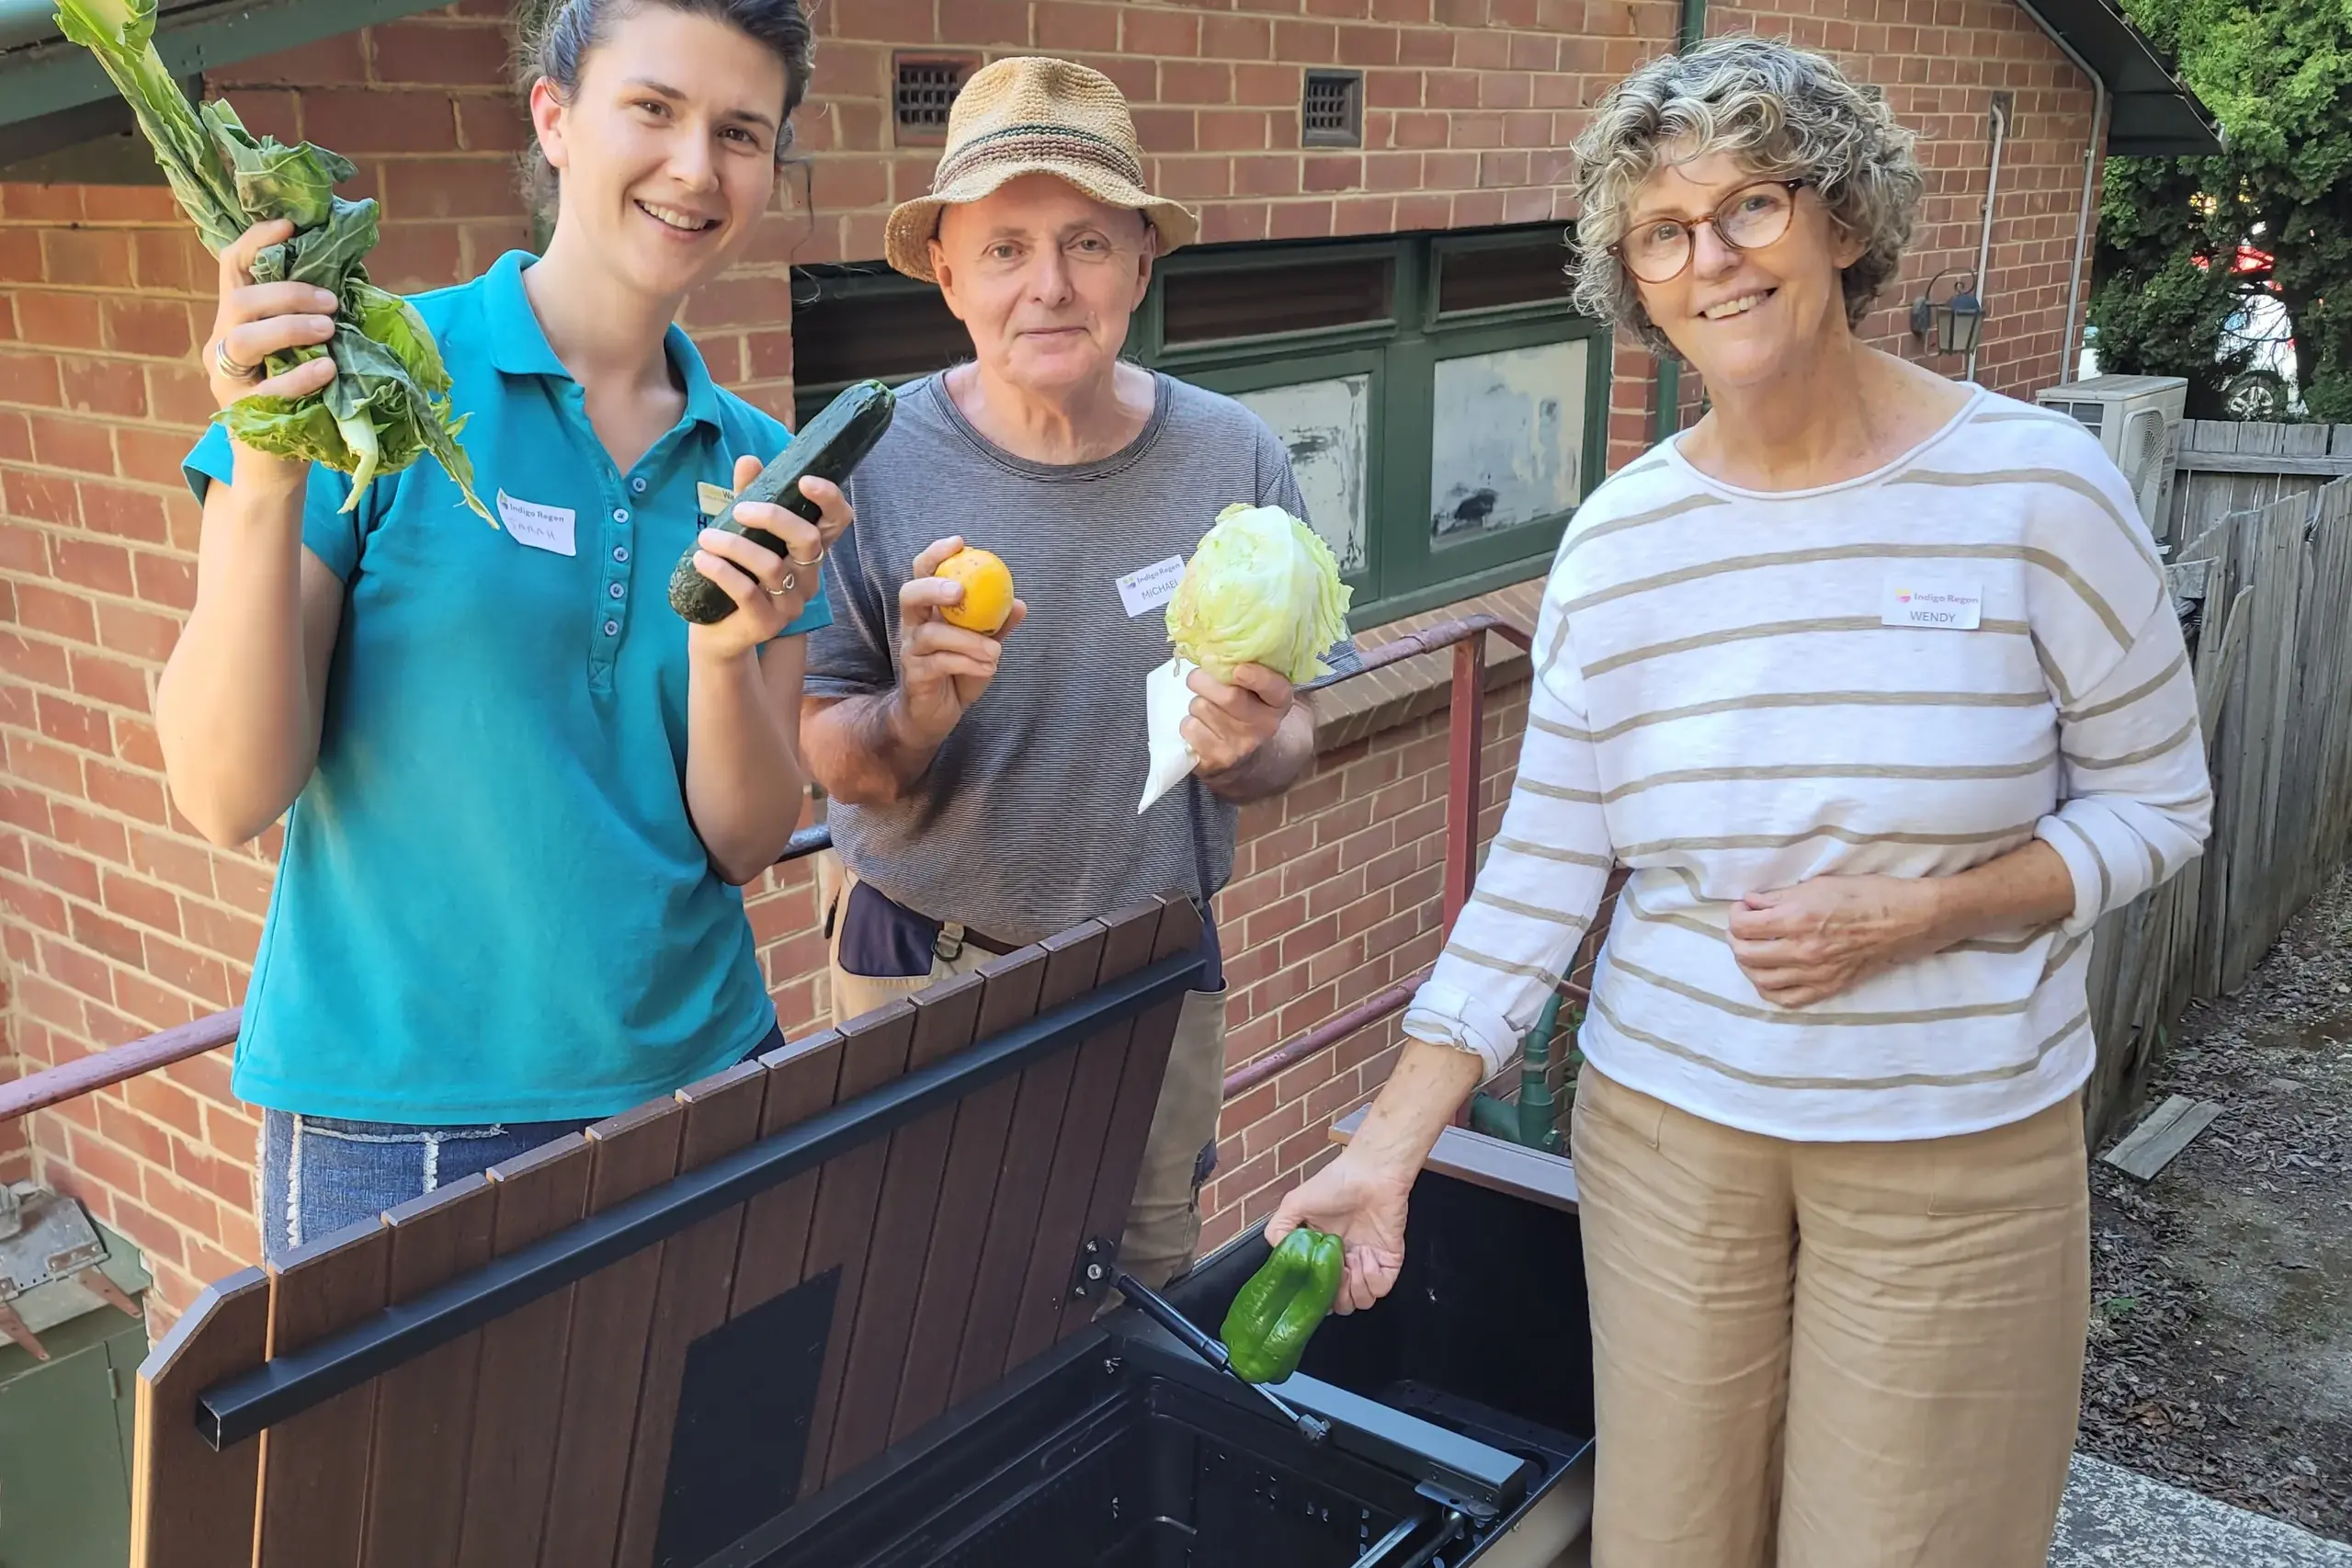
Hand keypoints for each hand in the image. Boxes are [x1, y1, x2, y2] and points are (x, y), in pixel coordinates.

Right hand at [207, 219, 340, 483]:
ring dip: (289, 326)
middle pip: (239, 300)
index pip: (233, 266)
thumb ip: (313, 317)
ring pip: (242, 338)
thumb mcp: (301, 351)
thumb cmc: (297, 398)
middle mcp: (223, 343)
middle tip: (331, 302)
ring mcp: (228, 379)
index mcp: (236, 320)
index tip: (290, 225)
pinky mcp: (244, 413)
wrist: (275, 464)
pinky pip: (268, 388)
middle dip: (288, 292)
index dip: (257, 240)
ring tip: (329, 329)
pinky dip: (300, 376)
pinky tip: (327, 370)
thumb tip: (352, 276)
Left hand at [685, 458, 854, 663]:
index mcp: (808, 550)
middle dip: (773, 517)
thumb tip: (749, 460)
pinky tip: (702, 559)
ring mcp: (791, 603)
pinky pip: (747, 592)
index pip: (838, 521)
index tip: (806, 480)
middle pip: (808, 539)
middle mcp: (808, 577)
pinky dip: (722, 571)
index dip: (830, 499)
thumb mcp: (742, 531)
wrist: (717, 630)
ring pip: (772, 565)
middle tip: (739, 508)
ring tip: (706, 537)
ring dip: (734, 545)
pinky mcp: (767, 624)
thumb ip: (748, 496)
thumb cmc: (736, 573)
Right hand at [891, 534, 1027, 748]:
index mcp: (929, 610)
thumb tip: (1020, 604)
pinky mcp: (916, 675)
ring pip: (932, 634)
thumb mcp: (982, 646)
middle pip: (909, 594)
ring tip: (996, 652)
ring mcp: (911, 650)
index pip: (923, 572)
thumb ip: (997, 625)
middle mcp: (913, 626)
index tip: (960, 542)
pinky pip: (940, 662)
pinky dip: (968, 662)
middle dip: (933, 587)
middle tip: (960, 591)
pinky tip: (988, 667)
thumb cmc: (957, 673)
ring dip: (969, 640)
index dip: (936, 554)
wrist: (934, 715)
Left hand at [1184, 663, 1293, 776]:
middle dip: (1204, 680)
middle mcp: (1263, 727)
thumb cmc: (1249, 711)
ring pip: (1202, 707)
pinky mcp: (1215, 760)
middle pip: (1228, 696)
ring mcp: (1239, 746)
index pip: (1276, 690)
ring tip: (1207, 707)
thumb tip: (1218, 644)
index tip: (1238, 669)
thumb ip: (1251, 667)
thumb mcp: (1262, 691)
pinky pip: (1189, 727)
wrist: (1248, 759)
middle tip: (1198, 677)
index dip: (1257, 678)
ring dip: (1197, 702)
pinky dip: (1189, 723)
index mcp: (1278, 704)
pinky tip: (1202, 727)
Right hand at [1265, 1147, 1411, 1315]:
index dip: (1316, 1294)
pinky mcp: (1389, 1260)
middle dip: (1336, 1298)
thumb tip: (1280, 1259)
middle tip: (1336, 1278)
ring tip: (1352, 1267)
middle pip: (1341, 1303)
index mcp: (1322, 1252)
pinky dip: (1373, 1280)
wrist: (1371, 1173)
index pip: (1318, 1289)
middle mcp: (1345, 1261)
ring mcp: (1368, 1262)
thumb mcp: (1294, 1203)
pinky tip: (1367, 1259)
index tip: (1314, 1285)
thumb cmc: (1335, 1183)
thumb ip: (1278, 1231)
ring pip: (1362, 1301)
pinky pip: (1382, 1288)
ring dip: (1355, 1290)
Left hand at [1727, 874, 1950, 1006]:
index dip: (1736, 914)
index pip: (1743, 925)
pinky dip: (1770, 989)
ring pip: (1760, 980)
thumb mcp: (1819, 884)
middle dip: (1736, 939)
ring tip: (1752, 950)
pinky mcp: (1828, 988)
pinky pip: (1786, 999)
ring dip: (1748, 964)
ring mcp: (1815, 974)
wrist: (1907, 920)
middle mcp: (1802, 950)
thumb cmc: (1867, 895)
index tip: (1744, 907)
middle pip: (1745, 954)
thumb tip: (1751, 902)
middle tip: (1743, 928)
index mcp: (1797, 919)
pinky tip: (1769, 976)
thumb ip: (1780, 896)